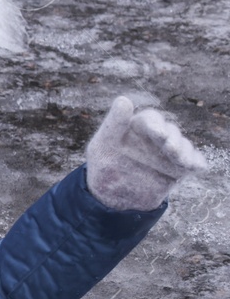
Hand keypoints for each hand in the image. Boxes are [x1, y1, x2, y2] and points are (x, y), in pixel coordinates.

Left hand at [84, 95, 208, 210]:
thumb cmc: (103, 167)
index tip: (158, 133)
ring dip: (184, 151)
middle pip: (170, 132)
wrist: (111, 198)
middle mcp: (156, 137)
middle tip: (169, 148)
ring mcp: (169, 153)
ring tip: (180, 160)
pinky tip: (196, 167)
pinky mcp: (179, 169)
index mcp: (138, 128)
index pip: (150, 119)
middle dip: (172, 139)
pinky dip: (196, 162)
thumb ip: (114, 124)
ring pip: (183, 146)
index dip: (155, 125)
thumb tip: (123, 100)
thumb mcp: (102, 146)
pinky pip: (193, 162)